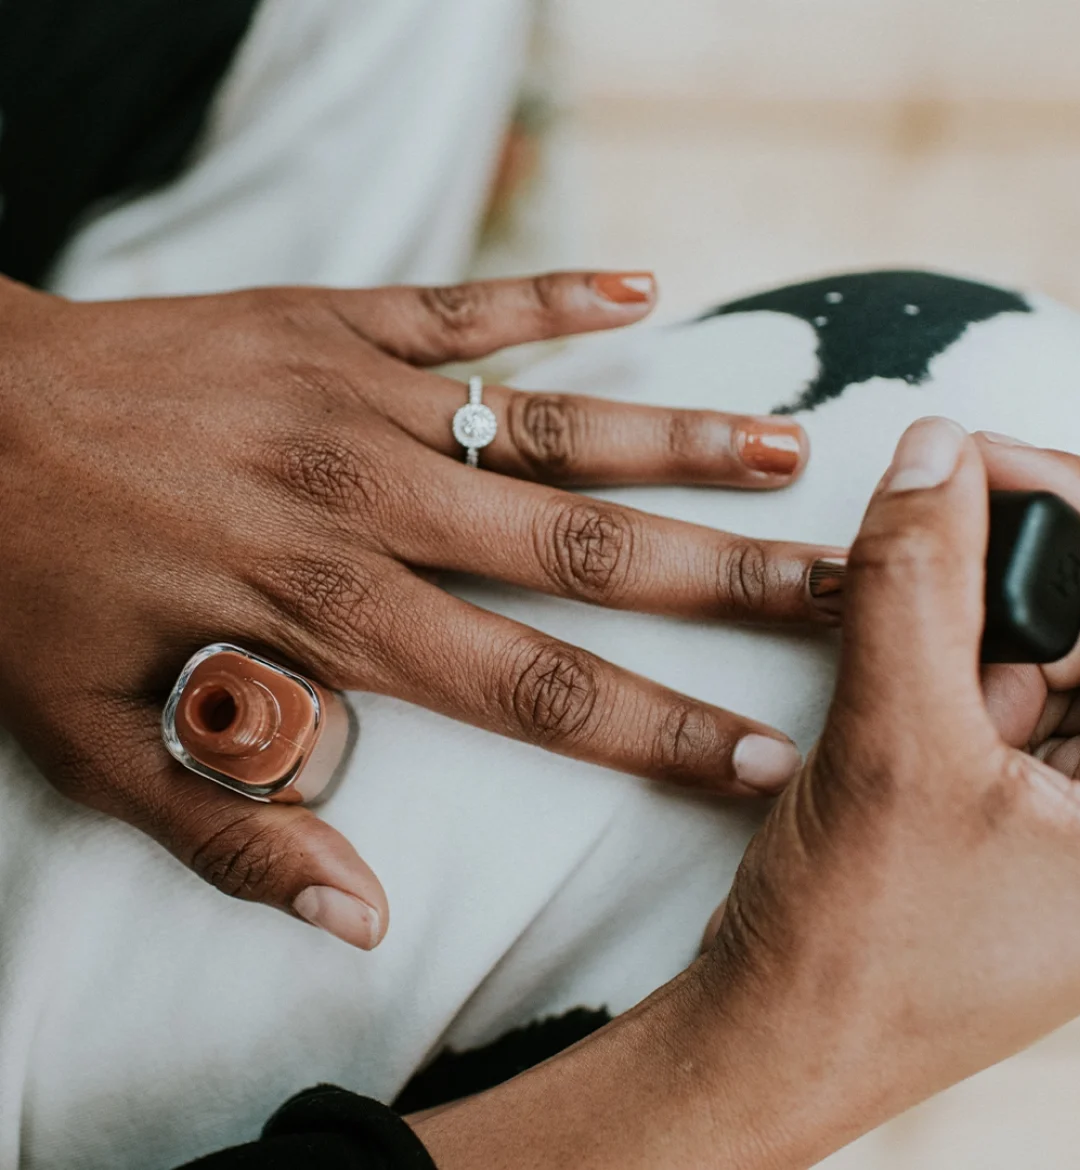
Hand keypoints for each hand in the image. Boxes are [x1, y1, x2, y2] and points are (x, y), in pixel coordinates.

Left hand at [0, 271, 836, 947]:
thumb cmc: (28, 579)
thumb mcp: (95, 741)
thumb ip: (235, 832)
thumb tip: (362, 916)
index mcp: (327, 610)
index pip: (532, 687)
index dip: (658, 730)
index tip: (767, 754)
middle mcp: (372, 499)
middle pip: (582, 550)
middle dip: (724, 581)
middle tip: (841, 590)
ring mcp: (363, 397)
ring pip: (553, 422)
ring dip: (678, 439)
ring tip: (790, 452)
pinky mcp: (339, 320)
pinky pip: (466, 304)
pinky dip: (555, 294)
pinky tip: (642, 285)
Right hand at [701, 418, 1079, 1163]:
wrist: (774, 1038)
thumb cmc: (856, 952)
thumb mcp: (892, 748)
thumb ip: (915, 583)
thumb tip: (934, 450)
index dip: (1079, 510)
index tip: (975, 455)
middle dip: (1003, 576)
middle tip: (915, 556)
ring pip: (1039, 639)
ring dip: (955, 618)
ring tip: (887, 663)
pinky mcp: (1016, 793)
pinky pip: (992, 681)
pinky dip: (934, 654)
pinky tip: (884, 684)